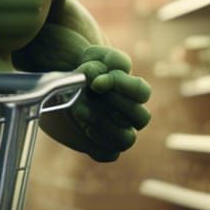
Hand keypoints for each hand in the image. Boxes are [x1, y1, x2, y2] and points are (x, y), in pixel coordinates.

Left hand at [69, 44, 151, 161]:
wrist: (66, 84)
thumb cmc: (86, 68)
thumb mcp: (92, 56)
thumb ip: (104, 60)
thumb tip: (98, 76)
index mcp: (133, 92)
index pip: (142, 93)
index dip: (122, 86)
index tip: (96, 82)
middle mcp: (130, 115)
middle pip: (141, 118)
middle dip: (113, 105)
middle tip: (89, 94)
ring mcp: (116, 131)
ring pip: (127, 140)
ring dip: (104, 125)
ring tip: (80, 110)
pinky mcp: (99, 145)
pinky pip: (109, 154)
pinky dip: (99, 145)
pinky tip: (85, 129)